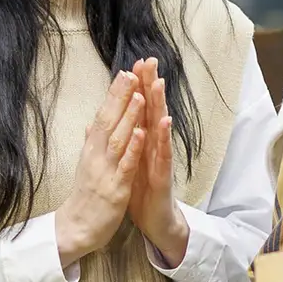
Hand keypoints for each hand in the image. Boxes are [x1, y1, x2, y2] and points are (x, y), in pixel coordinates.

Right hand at [56, 70, 145, 265]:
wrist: (76, 228)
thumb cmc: (85, 196)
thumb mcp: (86, 165)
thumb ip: (91, 143)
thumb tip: (92, 123)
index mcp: (92, 149)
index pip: (103, 116)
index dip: (114, 95)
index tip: (124, 73)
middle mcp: (96, 156)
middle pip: (109, 121)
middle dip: (121, 97)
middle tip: (132, 73)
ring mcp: (106, 171)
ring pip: (118, 139)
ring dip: (129, 117)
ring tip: (139, 95)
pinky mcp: (116, 188)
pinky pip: (125, 166)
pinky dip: (132, 148)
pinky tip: (141, 133)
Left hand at [123, 58, 188, 266]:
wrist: (155, 221)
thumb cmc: (142, 190)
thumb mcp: (130, 160)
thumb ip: (127, 138)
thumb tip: (118, 118)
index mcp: (143, 141)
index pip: (140, 108)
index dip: (138, 86)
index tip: (134, 62)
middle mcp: (154, 145)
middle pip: (152, 110)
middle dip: (151, 85)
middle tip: (150, 61)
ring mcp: (160, 159)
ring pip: (160, 128)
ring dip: (160, 105)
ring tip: (158, 83)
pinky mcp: (163, 175)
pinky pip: (163, 155)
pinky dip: (163, 139)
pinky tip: (164, 123)